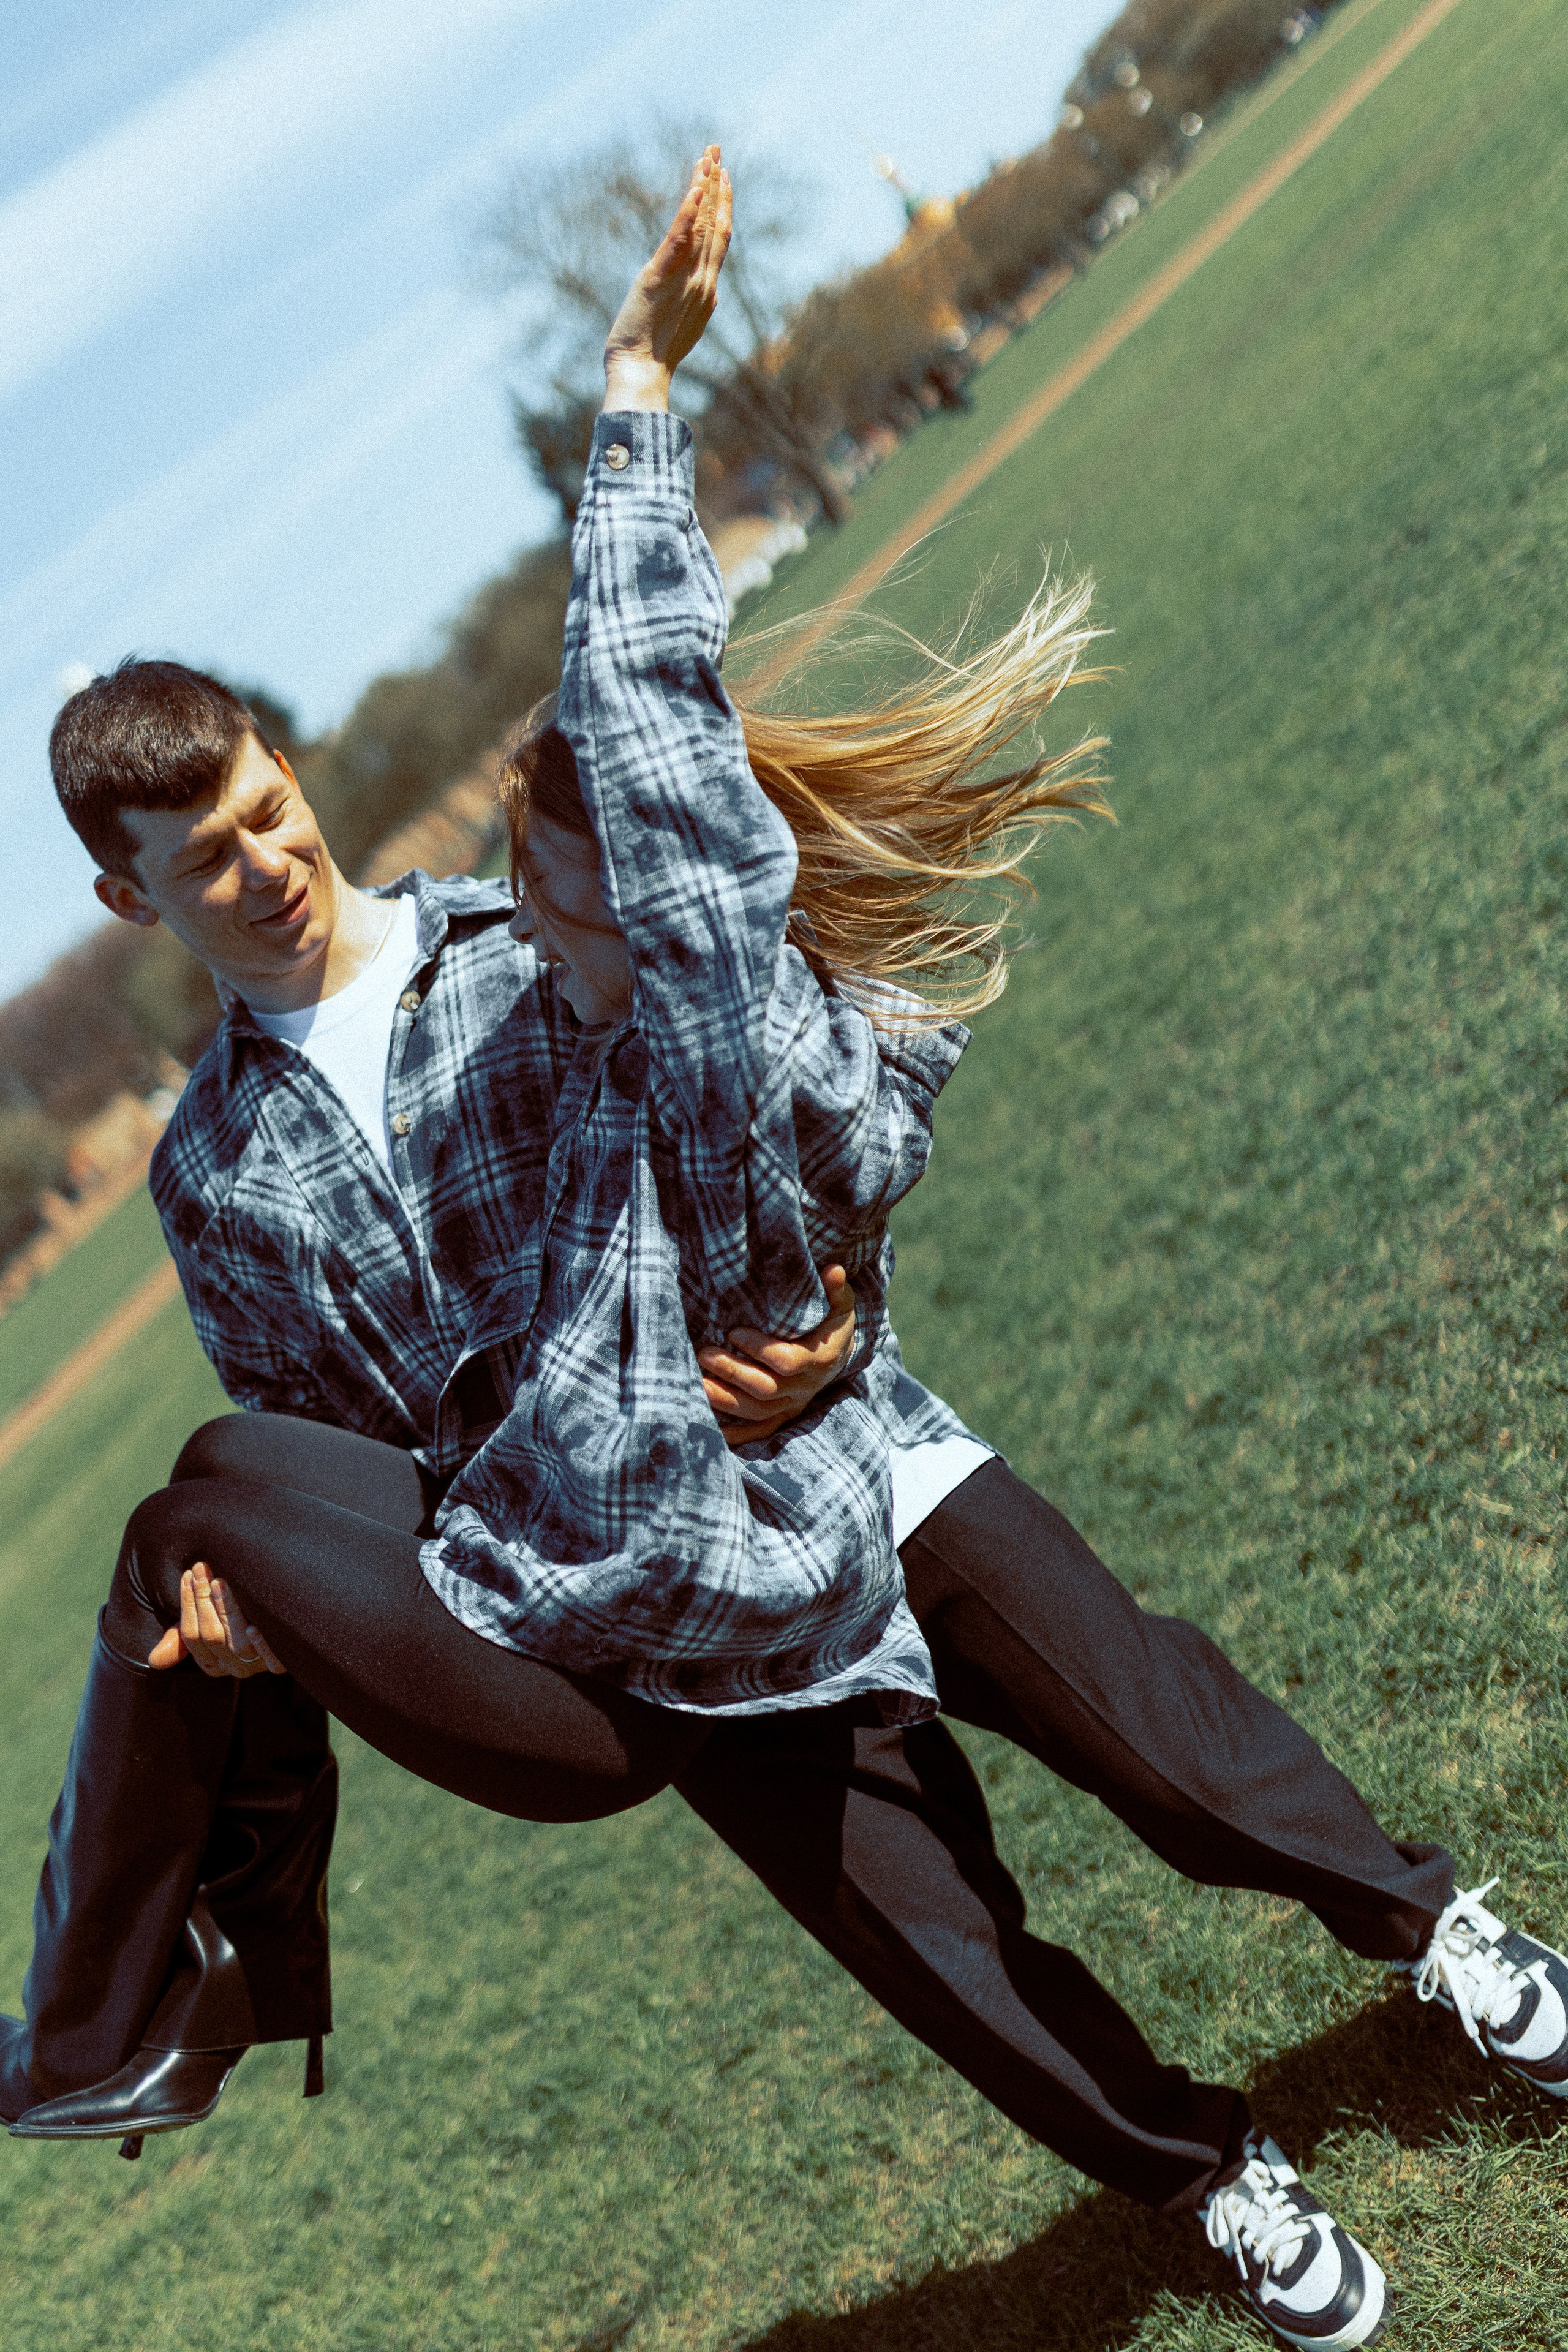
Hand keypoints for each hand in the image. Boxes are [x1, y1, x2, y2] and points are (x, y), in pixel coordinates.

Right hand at [147, 1566, 285, 1678]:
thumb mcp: (207, 1630)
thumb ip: (182, 1639)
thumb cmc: (238, 1623)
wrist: (288, 1632)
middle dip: (203, 1600)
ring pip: (237, 1644)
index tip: (189, 1574)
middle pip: (211, 1636)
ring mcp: (256, 1666)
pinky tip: (255, 1626)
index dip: (188, 1604)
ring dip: (228, 1611)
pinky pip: (272, 1662)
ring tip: (222, 1582)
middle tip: (203, 1569)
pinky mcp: (280, 1665)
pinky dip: (263, 1645)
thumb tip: (153, 1661)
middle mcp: (231, 1667)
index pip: (191, 1635)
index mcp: (211, 1662)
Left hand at [602, 144, 732, 413]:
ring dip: (705, 188)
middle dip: (718, 187)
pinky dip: (689, 212)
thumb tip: (697, 293)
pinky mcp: (661, 277)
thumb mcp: (676, 322)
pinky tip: (695, 188)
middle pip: (716, 224)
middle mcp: (702, 280)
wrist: (641, 373)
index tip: (722, 179)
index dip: (722, 207)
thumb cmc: (651, 357)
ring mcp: (686, 279)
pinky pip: (678, 238)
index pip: (719, 240)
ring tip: (708, 158)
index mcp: (706, 290)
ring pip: (702, 225)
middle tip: (717, 153)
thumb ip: (686, 300)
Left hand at [698, 1265, 856, 1449]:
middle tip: (704, 1353)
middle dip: (732, 1372)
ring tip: (696, 1382)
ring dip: (724, 1400)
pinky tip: (712, 1428)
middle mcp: (804, 1388)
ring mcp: (792, 1406)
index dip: (760, 1349)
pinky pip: (758, 1431)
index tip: (735, 1331)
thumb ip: (836, 1289)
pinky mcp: (782, 1416)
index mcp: (818, 1360)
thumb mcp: (839, 1304)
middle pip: (766, 1388)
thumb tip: (833, 1269)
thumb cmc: (832, 1322)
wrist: (838, 1354)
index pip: (787, 1361)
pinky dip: (736, 1434)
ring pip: (756, 1411)